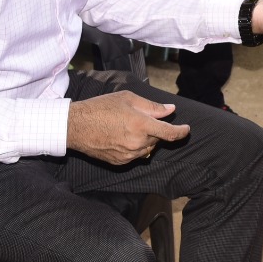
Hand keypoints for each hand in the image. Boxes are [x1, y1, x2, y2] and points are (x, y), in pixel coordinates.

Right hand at [66, 90, 189, 165]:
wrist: (76, 126)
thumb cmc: (100, 108)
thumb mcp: (127, 99)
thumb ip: (152, 106)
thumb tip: (170, 109)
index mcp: (141, 125)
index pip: (170, 133)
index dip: (181, 132)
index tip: (186, 129)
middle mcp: (137, 143)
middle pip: (158, 140)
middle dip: (156, 130)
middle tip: (141, 119)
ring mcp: (128, 155)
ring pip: (147, 149)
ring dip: (146, 139)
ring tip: (129, 127)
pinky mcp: (120, 162)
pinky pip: (135, 156)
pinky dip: (135, 147)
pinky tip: (122, 136)